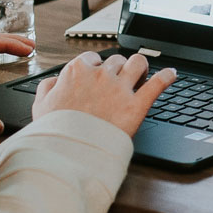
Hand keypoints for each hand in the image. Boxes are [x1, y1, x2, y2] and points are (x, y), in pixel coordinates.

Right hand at [31, 51, 174, 136]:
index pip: (92, 59)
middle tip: (120, 81)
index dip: (97, 68)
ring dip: (141, 67)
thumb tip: (55, 81)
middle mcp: (100, 75)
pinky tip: (172, 74)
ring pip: (138, 63)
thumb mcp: (40, 106)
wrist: (68, 153)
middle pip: (116, 61)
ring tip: (142, 75)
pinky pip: (158, 83)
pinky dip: (167, 76)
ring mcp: (120, 89)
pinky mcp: (136, 105)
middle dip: (119, 69)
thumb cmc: (54, 132)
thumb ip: (47, 87)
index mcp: (77, 72)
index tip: (99, 76)